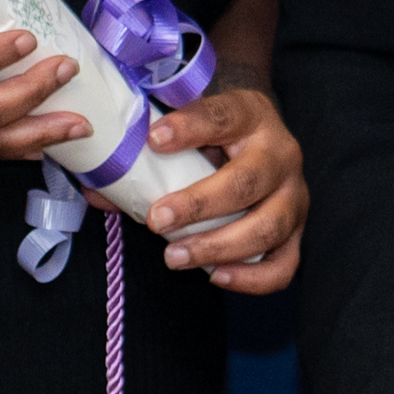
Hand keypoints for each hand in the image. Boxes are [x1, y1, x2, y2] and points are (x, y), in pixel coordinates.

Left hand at [132, 85, 304, 293]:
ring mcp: (294, 195)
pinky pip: (283, 265)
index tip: (153, 138)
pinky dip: (252, 278)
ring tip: (174, 257)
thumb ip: (146, 154)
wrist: (258, 134)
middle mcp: (281, 154)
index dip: (190, 126)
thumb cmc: (214, 133)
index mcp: (252, 115)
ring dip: (218, 246)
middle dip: (199, 204)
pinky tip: (216, 276)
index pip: (223, 116)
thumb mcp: (188, 126)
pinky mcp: (297, 231)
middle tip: (156, 219)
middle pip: (247, 181)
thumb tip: (97, 192)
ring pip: (267, 227)